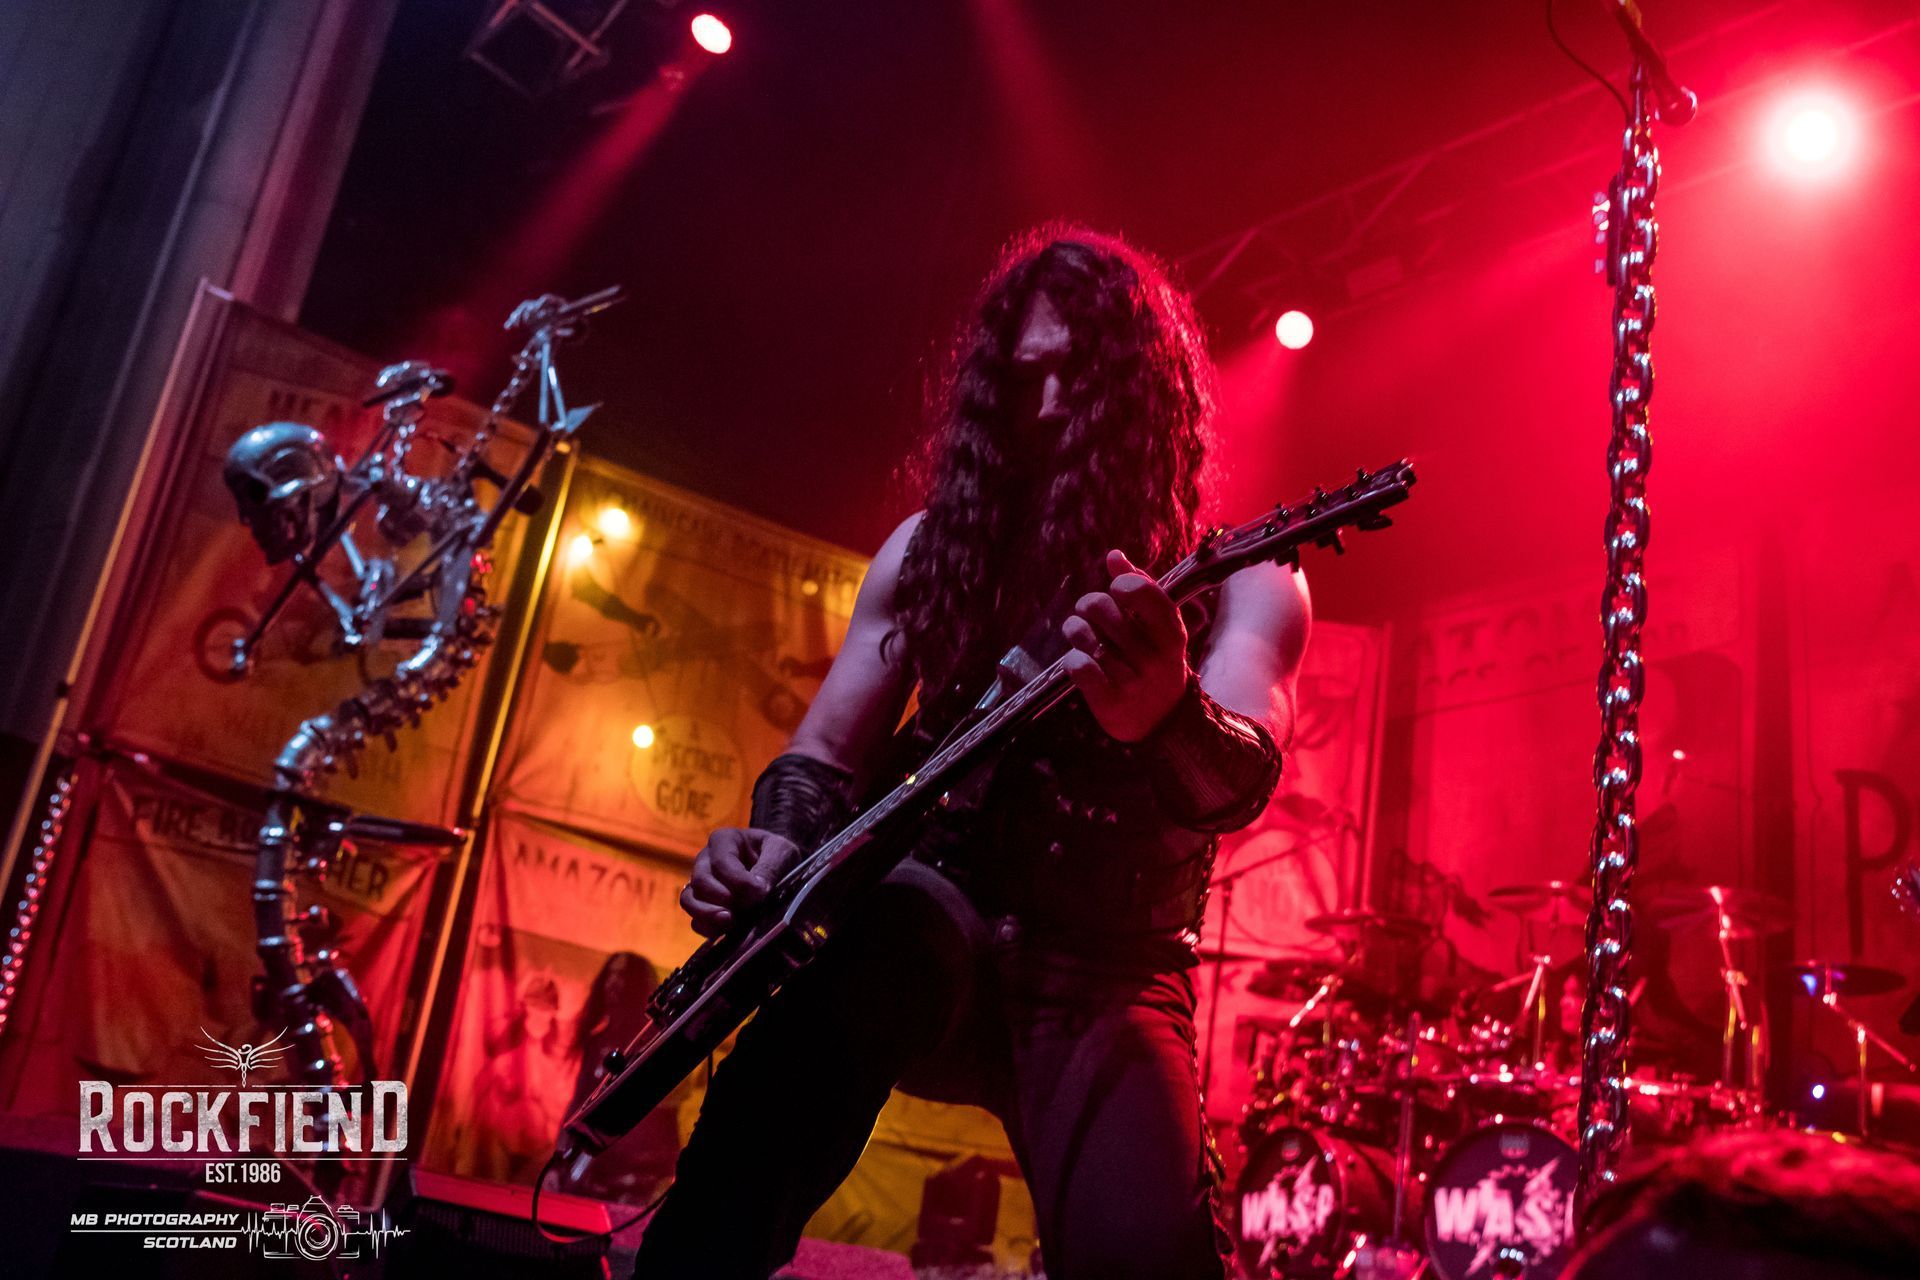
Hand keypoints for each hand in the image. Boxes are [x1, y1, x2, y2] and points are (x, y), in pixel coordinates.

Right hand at [679, 827, 800, 936]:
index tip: (759, 894)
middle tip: (741, 908)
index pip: (722, 861)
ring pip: (690, 900)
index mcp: (724, 840)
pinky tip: (725, 930)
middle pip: (701, 880)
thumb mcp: (781, 852)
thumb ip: (769, 867)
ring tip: (728, 921)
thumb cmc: (778, 854)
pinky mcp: (705, 906)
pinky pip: (695, 919)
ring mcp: (701, 884)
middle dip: (719, 897)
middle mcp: (706, 860)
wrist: (779, 867)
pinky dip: (707, 927)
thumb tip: (755, 891)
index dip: (738, 881)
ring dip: (707, 914)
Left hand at [1061, 549, 1190, 741]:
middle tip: (1089, 613)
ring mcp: (1134, 682)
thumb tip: (1114, 555)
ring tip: (1079, 633)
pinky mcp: (1110, 703)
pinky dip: (1071, 660)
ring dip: (1075, 630)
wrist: (1162, 721)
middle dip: (1088, 605)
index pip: (1141, 592)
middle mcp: (1155, 658)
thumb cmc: (1155, 661)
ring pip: (1084, 636)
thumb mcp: (1157, 627)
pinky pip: (1078, 666)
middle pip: (1101, 608)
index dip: (1120, 584)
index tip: (1117, 592)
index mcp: (1172, 633)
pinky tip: (1078, 661)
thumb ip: (1140, 588)